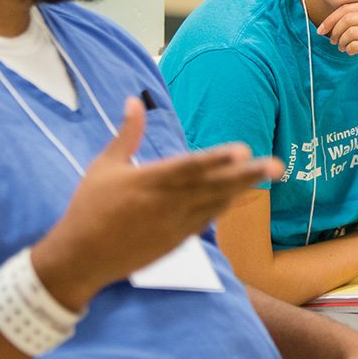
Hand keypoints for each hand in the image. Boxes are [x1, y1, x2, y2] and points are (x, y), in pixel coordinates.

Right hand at [33, 97, 282, 309]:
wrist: (80, 258)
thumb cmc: (89, 207)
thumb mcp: (105, 166)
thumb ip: (127, 134)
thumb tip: (134, 100)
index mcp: (149, 181)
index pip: (191, 167)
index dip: (218, 158)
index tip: (243, 148)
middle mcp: (167, 203)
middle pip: (213, 186)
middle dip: (246, 175)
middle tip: (277, 165)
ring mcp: (173, 226)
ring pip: (214, 204)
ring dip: (240, 189)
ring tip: (266, 176)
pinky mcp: (174, 242)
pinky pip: (204, 222)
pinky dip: (221, 208)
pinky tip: (236, 196)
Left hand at [316, 0, 357, 88]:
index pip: (348, 8)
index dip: (331, 19)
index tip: (322, 30)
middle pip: (348, 19)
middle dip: (335, 32)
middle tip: (333, 41)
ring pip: (350, 33)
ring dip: (341, 42)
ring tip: (343, 47)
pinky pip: (356, 45)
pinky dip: (349, 50)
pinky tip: (352, 52)